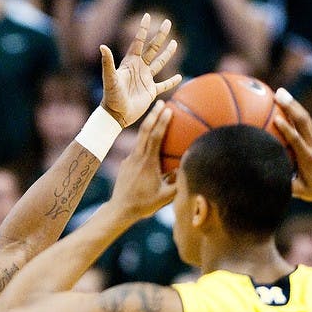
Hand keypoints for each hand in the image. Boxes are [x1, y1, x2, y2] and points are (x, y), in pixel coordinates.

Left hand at [99, 13, 181, 127]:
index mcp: (130, 63)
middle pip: (152, 48)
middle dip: (160, 35)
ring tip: (174, 42)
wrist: (116, 115)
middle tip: (167, 22)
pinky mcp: (151, 92)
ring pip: (159, 63)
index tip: (147, 16)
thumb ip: (107, 62)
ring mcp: (146, 79)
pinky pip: (164, 85)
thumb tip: (102, 46)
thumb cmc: (111, 96)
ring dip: (167, 53)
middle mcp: (139, 69)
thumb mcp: (109, 78)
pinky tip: (180, 77)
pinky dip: (172, 81)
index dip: (142, 29)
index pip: (138, 42)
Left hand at [109, 100, 175, 217]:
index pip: (155, 138)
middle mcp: (136, 158)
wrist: (119, 210)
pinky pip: (136, 150)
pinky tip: (149, 143)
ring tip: (156, 116)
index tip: (168, 109)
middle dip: (153, 115)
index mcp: (147, 163)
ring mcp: (128, 160)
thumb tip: (192, 169)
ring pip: (139, 139)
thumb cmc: (144, 205)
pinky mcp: (124, 164)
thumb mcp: (165, 197)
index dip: (162, 122)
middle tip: (161, 102)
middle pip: (144, 131)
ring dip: (148, 126)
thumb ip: (180, 183)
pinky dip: (143, 142)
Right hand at [273, 88, 311, 205]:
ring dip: (293, 104)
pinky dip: (295, 110)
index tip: (277, 119)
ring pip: (305, 118)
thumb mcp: (298, 192)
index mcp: (308, 158)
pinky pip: (305, 121)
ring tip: (279, 91)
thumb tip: (263, 179)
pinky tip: (285, 102)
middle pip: (303, 122)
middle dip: (291, 106)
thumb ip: (283, 184)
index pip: (297, 141)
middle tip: (278, 94)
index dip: (288, 130)